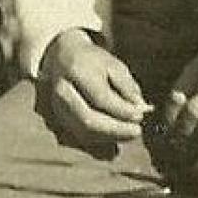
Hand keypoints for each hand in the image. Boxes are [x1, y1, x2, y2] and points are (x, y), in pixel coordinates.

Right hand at [37, 29, 149, 144]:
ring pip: (84, 132)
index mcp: (76, 70)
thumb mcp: (113, 64)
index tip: (140, 115)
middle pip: (88, 119)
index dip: (122, 110)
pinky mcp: (59, 120)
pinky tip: (117, 136)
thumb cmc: (91, 61)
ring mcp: (58, 108)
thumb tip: (139, 108)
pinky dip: (102, 139)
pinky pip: (82, 136)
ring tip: (130, 133)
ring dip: (110, 136)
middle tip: (137, 131)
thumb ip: (126, 86)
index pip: (100, 97)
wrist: (61, 59)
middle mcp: (62, 91)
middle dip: (115, 129)